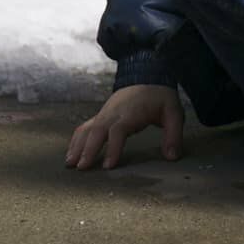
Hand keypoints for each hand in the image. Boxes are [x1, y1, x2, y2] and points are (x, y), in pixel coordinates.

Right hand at [66, 84, 183, 170]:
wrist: (147, 75)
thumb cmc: (160, 97)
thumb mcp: (174, 113)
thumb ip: (174, 135)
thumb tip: (172, 157)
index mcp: (131, 111)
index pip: (118, 130)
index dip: (113, 148)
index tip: (108, 166)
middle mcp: (114, 112)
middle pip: (97, 130)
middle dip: (88, 149)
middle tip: (81, 168)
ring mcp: (105, 113)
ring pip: (87, 128)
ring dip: (77, 145)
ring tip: (69, 164)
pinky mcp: (101, 115)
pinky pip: (85, 126)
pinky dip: (76, 139)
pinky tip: (71, 153)